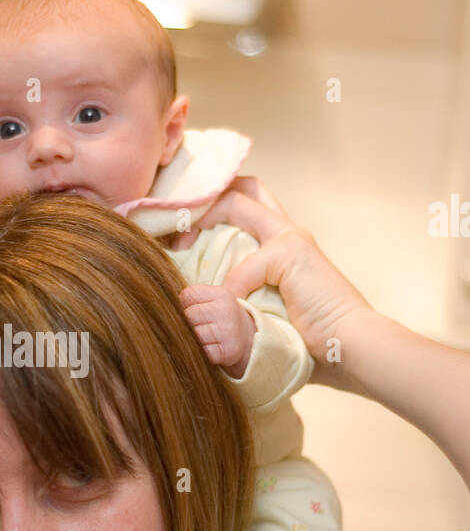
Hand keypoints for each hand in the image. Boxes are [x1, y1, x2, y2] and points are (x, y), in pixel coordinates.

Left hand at [175, 176, 371, 373]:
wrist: (351, 345)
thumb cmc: (314, 337)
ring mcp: (290, 239)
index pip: (247, 201)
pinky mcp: (291, 254)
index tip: (183, 235)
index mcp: (284, 242)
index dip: (212, 207)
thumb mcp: (270, 310)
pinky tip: (229, 304)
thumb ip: (245, 297)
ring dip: (203, 219)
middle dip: (206, 195)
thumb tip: (203, 303)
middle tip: (179, 224)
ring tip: (182, 245)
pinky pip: (245, 264)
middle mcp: (287, 231)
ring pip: (237, 202)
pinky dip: (230, 285)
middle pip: (243, 185)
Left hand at [179, 283, 255, 377]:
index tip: (190, 312)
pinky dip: (199, 353)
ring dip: (191, 340)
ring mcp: (228, 331)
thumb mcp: (212, 300)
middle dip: (186, 324)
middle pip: (188, 316)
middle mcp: (225, 310)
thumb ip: (190, 299)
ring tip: (200, 339)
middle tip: (195, 328)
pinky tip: (206, 349)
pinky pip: (201, 352)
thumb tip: (161, 306)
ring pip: (192, 335)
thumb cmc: (220, 318)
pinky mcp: (227, 351)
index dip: (182, 306)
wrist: (246, 339)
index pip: (186, 296)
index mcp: (221, 294)